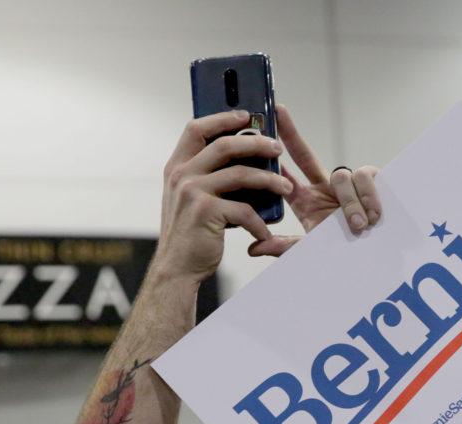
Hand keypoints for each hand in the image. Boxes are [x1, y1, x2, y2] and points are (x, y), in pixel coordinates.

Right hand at [154, 110, 290, 281]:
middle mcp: (181, 175)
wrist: (175, 269)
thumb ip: (204, 176)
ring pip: (240, 174)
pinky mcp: (206, 212)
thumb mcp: (188, 198)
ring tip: (285, 187)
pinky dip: (259, 222)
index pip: (196, 128)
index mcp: (177, 167)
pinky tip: (266, 232)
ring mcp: (192, 192)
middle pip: (224, 145)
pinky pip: (244, 210)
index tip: (245, 115)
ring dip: (268, 180)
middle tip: (277, 149)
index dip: (221, 118)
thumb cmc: (189, 235)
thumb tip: (238, 158)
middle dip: (256, 144)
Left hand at [247, 105, 381, 257]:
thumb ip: (285, 247)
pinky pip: (365, 177)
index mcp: (306, 202)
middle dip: (291, 132)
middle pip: (304, 154)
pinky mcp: (372, 182)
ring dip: (349, 202)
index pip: (285, 174)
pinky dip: (368, 197)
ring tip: (357, 225)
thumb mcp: (313, 251)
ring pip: (341, 175)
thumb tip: (253, 247)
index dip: (274, 155)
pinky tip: (373, 215)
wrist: (376, 260)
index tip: (259, 134)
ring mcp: (347, 184)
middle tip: (277, 111)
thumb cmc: (346, 255)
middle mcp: (323, 189)